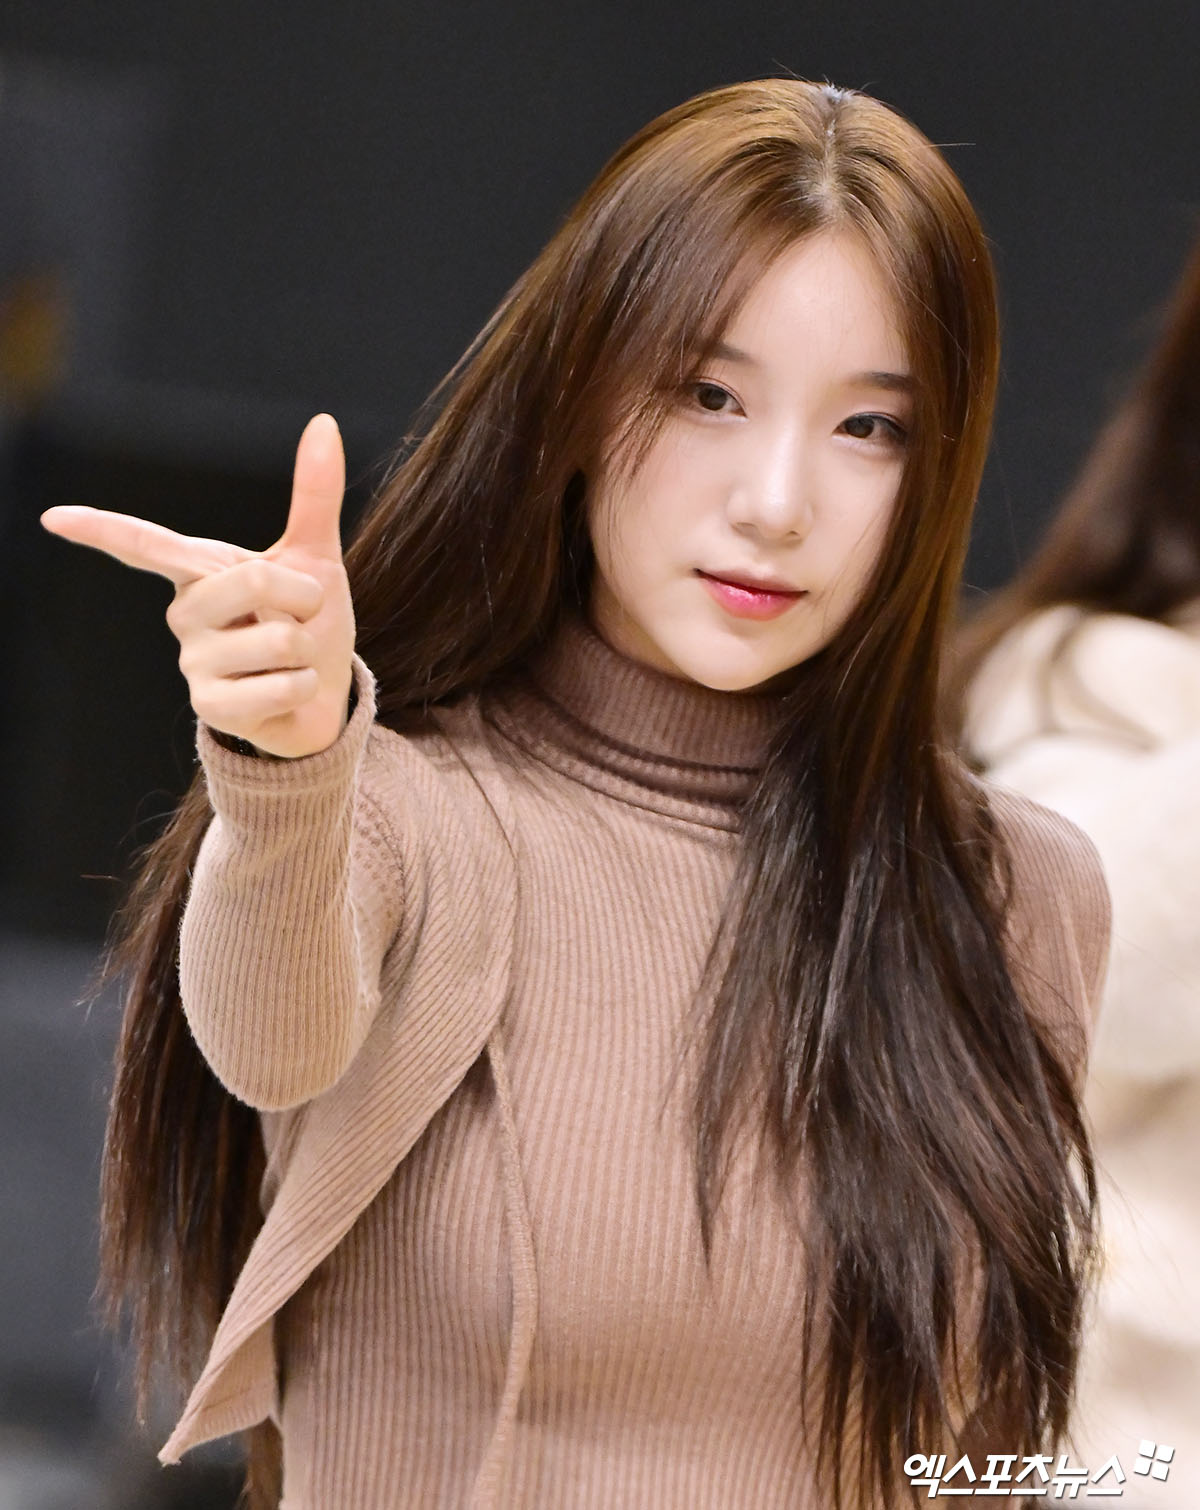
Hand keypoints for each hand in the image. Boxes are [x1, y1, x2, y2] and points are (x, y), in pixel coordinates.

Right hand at [41, 414, 355, 757]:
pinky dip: (305, 684)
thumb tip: (323, 423)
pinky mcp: (211, 707)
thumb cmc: (308, 623)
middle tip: (302, 617)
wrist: (322, 697)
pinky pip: (281, 685)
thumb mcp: (314, 557)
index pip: (146, 544)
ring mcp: (193, 663)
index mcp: (200, 570)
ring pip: (279, 639)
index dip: (102, 529)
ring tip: (290, 659)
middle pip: (254, 579)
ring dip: (309, 649)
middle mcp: (185, 613)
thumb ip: (313, 494)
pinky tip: (287, 691)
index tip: (54, 519)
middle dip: (306, 597)